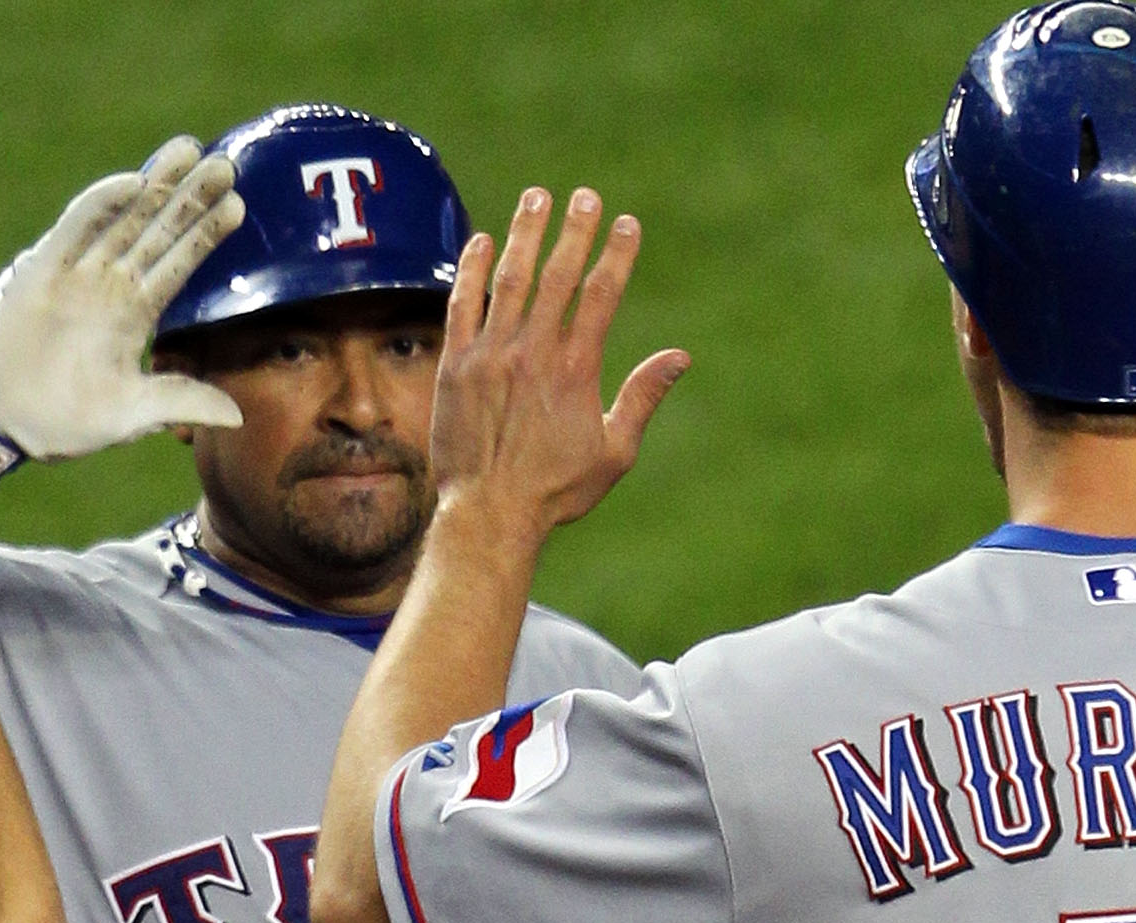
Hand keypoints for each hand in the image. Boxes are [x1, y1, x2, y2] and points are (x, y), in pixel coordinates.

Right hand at [0, 137, 245, 467]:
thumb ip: (179, 403)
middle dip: (190, 198)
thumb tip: (237, 417)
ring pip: (124, 219)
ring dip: (155, 185)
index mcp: (134, 315)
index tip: (238, 204)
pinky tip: (134, 181)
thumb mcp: (130, 415)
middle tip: (225, 163)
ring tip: (189, 150)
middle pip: (158, 231)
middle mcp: (110, 286)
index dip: (205, 234)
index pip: (178, 264)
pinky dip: (102, 204)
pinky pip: (77, 228)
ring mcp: (78, 273)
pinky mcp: (43, 269)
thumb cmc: (60, 422)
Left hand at [427, 187, 689, 558]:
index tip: (626, 223)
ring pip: (511, 280)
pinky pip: (463, 305)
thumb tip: (680, 357)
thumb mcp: (614, 452)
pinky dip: (472, 269)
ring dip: (526, 234)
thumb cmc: (555, 492)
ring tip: (537, 198)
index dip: (616, 254)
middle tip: (584, 195)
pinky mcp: (454, 365)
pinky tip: (483, 239)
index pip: (602, 295)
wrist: (488, 514)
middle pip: (558, 275)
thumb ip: (643, 397)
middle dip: (574, 230)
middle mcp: (534, 353)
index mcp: (577, 370)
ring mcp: (491, 355)